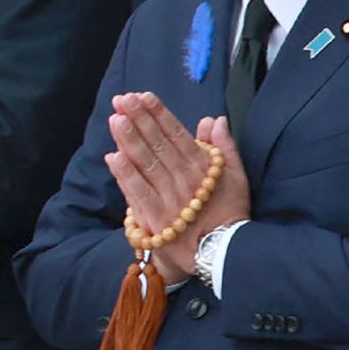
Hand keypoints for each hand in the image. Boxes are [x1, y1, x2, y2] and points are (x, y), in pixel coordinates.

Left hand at [105, 95, 244, 282]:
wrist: (222, 253)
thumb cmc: (228, 212)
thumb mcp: (236, 176)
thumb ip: (224, 147)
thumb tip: (214, 119)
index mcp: (202, 167)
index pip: (177, 134)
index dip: (159, 114)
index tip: (144, 96)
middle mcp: (185, 179)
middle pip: (159, 144)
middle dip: (140, 119)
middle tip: (123, 99)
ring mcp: (169, 198)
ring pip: (146, 164)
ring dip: (129, 140)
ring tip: (115, 119)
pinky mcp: (155, 219)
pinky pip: (138, 193)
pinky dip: (125, 175)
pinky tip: (112, 156)